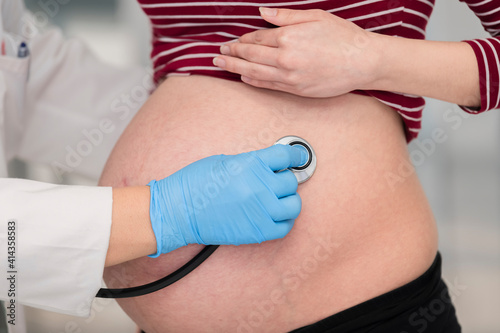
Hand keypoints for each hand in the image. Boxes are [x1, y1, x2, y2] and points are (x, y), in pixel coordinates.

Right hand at [147, 144, 307, 256]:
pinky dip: (283, 220)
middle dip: (283, 179)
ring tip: (276, 199)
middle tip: (273, 181)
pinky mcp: (258, 231)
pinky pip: (285, 226)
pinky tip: (274, 215)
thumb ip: (251, 163)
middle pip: (290, 181)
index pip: (286, 155)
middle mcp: (260, 187)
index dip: (294, 155)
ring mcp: (261, 211)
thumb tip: (270, 166)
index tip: (296, 157)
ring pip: (293, 204)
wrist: (178, 211)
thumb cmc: (195, 184)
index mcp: (251, 164)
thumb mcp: (224, 161)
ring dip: (287, 200)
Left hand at [213, 8, 380, 97]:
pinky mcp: (296, 90)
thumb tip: (261, 13)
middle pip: (250, 55)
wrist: (363, 62)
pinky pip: (267, 85)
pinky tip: (243, 77)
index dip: (244, 38)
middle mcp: (285, 58)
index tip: (235, 39)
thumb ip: (285, 16)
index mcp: (289, 37)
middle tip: (218, 52)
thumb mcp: (315, 16)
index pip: (257, 38)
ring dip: (234, 67)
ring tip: (220, 64)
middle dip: (232, 52)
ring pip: (254, 72)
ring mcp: (289, 76)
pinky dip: (252, 80)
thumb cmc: (343, 37)